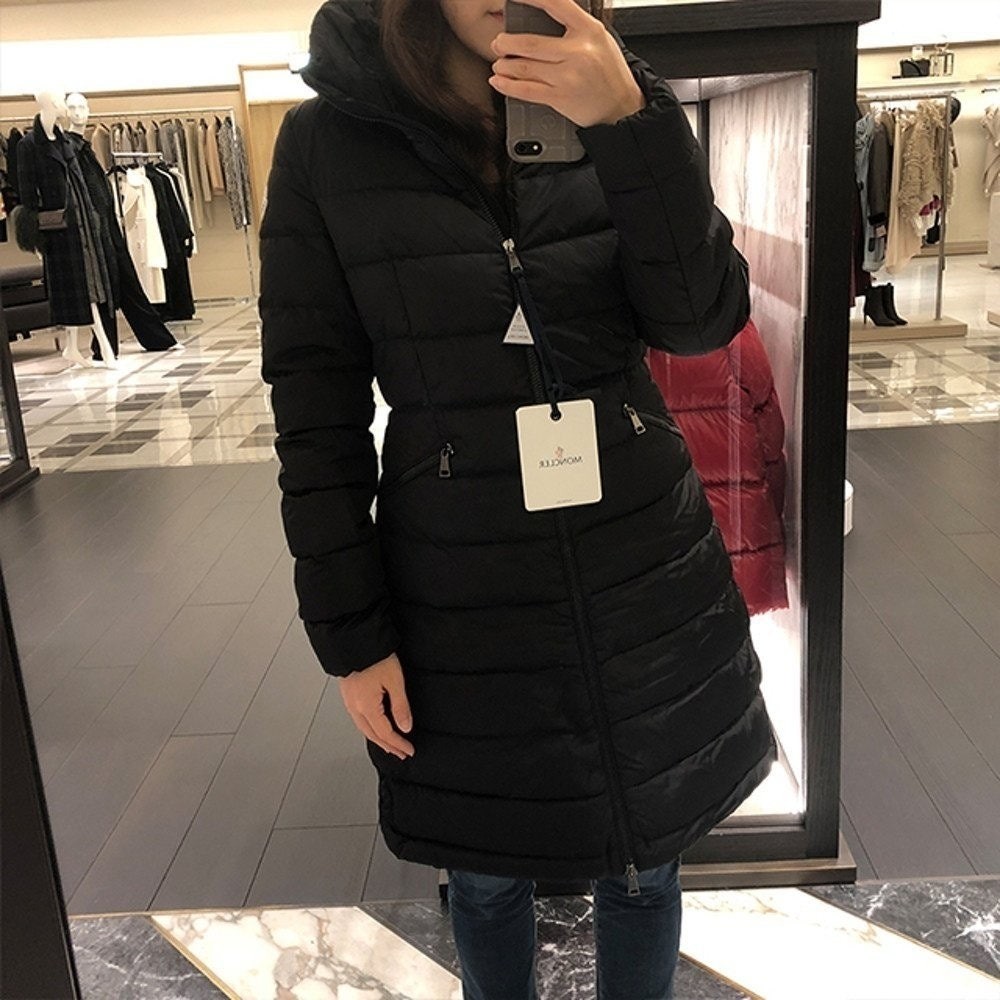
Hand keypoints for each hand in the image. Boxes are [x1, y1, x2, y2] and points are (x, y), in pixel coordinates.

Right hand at [338, 653, 414, 759]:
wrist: (354, 639)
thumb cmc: (374, 656)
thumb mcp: (395, 681)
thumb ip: (400, 706)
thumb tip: (406, 727)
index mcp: (366, 707)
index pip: (386, 734)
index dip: (399, 744)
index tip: (409, 750)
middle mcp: (355, 707)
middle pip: (373, 735)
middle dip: (388, 746)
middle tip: (401, 753)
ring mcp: (349, 701)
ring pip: (364, 728)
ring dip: (378, 739)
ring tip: (389, 744)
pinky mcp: (348, 694)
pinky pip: (359, 719)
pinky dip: (369, 727)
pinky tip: (374, 726)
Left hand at [488, 0, 645, 127]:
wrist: (622, 107)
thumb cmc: (609, 74)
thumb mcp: (600, 40)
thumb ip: (574, 27)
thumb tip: (544, 15)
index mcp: (589, 30)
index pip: (555, 4)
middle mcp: (578, 51)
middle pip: (530, 43)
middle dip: (507, 43)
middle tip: (499, 43)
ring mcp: (569, 76)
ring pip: (525, 67)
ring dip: (505, 66)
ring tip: (498, 64)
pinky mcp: (561, 98)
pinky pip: (527, 90)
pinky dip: (508, 86)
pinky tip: (499, 82)